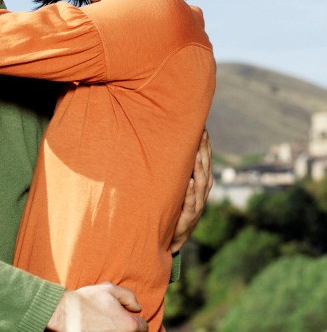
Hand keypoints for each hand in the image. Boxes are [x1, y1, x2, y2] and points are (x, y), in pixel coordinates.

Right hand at [47, 282, 147, 331]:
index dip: (137, 320)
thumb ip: (128, 296)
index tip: (129, 317)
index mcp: (129, 324)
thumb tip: (137, 307)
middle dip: (129, 328)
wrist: (67, 315)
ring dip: (119, 331)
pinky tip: (101, 328)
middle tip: (116, 321)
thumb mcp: (109, 289)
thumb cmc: (88, 301)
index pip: (143, 326)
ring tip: (108, 325)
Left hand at [170, 129, 212, 253]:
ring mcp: (196, 207)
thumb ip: (171, 170)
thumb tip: (161, 146)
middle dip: (204, 151)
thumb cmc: (167, 208)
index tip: (203, 127)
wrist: (166, 239)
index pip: (204, 161)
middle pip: (205, 169)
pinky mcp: (188, 221)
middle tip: (202, 133)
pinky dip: (189, 194)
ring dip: (199, 169)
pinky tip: (188, 182)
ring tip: (196, 153)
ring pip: (200, 185)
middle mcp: (200, 194)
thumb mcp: (171, 187)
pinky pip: (190, 206)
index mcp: (198, 184)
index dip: (204, 145)